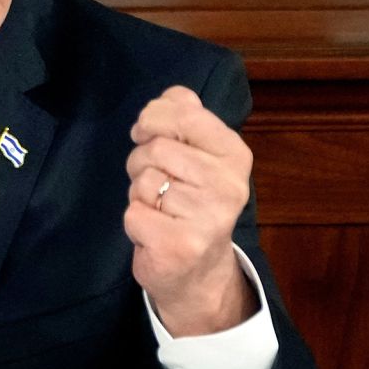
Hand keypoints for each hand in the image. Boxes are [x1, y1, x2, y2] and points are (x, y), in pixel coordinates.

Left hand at [123, 86, 256, 337]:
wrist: (199, 273)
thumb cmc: (191, 204)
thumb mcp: (198, 156)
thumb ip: (186, 120)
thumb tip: (176, 95)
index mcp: (235, 155)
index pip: (183, 114)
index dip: (152, 118)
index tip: (146, 133)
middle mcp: (229, 185)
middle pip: (156, 148)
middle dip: (141, 162)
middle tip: (155, 181)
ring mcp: (207, 218)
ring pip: (142, 181)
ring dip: (139, 193)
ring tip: (160, 208)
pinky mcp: (179, 245)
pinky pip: (133, 213)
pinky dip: (135, 220)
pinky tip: (155, 231)